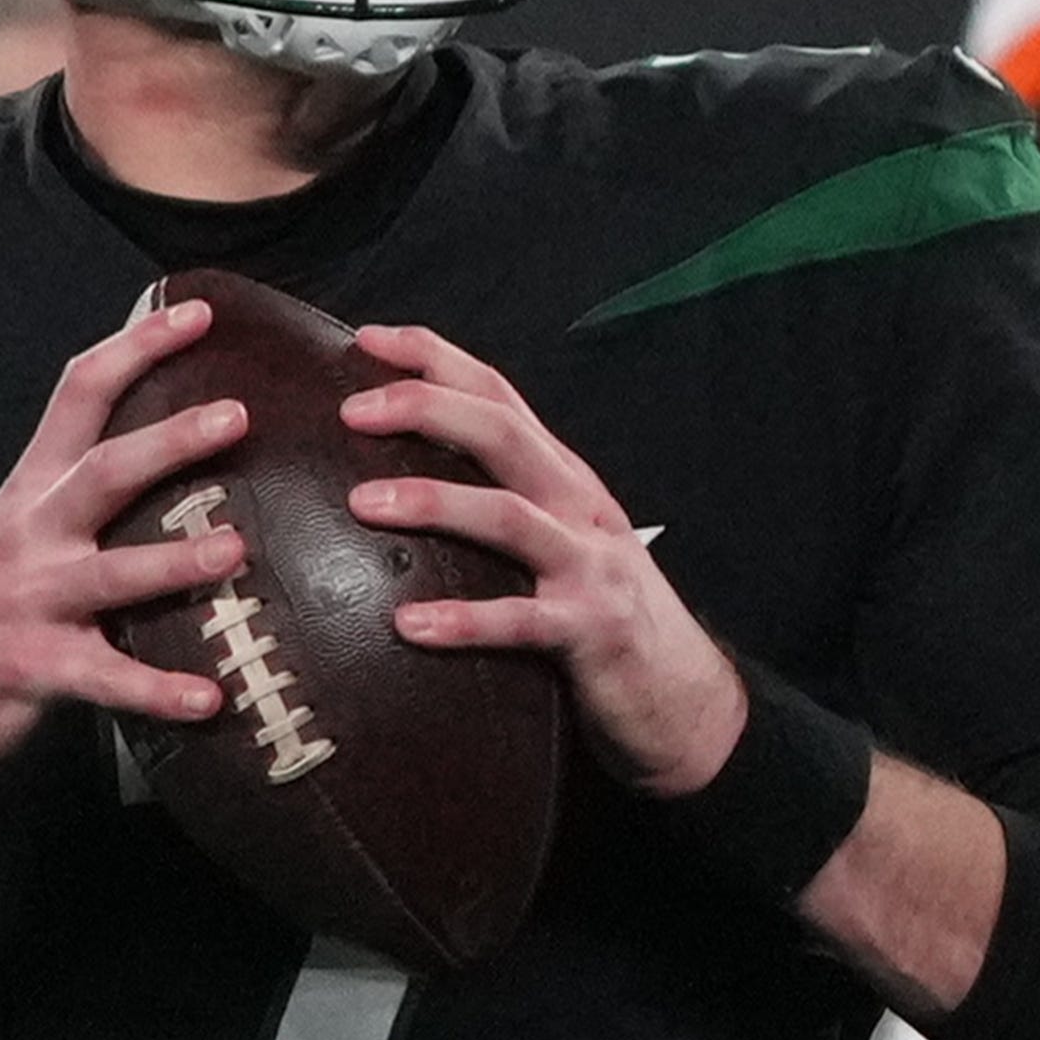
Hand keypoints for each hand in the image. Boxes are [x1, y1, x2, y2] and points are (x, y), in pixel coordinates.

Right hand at [0, 298, 253, 787]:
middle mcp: (29, 532)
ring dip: (173, 561)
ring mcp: (27, 601)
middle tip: (238, 416)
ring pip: (108, 572)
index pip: (80, 392)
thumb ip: (79, 492)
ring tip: (235, 549)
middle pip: (102, 470)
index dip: (136, 345)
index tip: (197, 312)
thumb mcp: (19, 532)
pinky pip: (104, 678)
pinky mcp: (30, 667)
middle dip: (170, 440)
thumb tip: (176, 448)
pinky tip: (209, 700)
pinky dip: (156, 690)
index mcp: (31, 488)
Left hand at [339, 322, 745, 796]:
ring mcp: (590, 566)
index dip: (435, 359)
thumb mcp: (558, 543)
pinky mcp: (593, 630)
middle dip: (426, 408)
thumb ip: (501, 504)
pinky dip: (465, 620)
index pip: (498, 396)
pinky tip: (409, 624)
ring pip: (509, 516)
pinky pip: (523, 621)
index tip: (367, 339)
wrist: (686, 699)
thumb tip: (396, 480)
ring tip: (362, 503)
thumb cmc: (600, 616)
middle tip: (353, 411)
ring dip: (433, 502)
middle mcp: (578, 506)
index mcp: (562, 478)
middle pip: (503, 433)